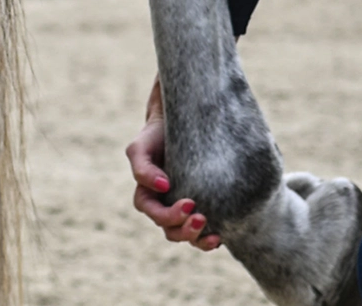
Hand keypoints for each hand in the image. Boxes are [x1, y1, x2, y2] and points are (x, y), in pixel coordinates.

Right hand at [126, 76, 220, 250]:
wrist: (178, 122)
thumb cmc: (155, 136)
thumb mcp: (140, 148)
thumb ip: (142, 168)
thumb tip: (163, 187)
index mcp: (148, 196)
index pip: (155, 214)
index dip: (169, 215)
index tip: (190, 203)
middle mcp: (164, 205)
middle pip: (171, 230)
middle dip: (185, 230)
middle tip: (201, 218)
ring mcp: (182, 207)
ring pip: (187, 234)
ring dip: (199, 239)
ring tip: (215, 235)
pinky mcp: (202, 206)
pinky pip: (204, 230)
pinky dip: (211, 236)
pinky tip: (222, 233)